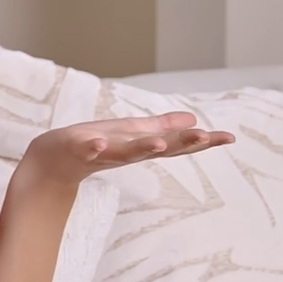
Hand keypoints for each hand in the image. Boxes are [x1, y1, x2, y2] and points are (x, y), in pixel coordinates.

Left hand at [21, 112, 233, 186]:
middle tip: (207, 137)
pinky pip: (88, 150)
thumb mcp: (132, 133)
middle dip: (182, 143)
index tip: (229, 138)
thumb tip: (193, 119)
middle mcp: (127, 152)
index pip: (177, 143)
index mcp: (141, 146)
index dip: (202, 141)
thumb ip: (162, 128)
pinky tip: (101, 143)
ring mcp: (103, 153)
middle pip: (159, 148)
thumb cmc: (94, 145)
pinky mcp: (78, 151)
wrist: (53, 162)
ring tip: (159, 144)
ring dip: (143, 148)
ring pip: (127, 152)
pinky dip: (94, 147)